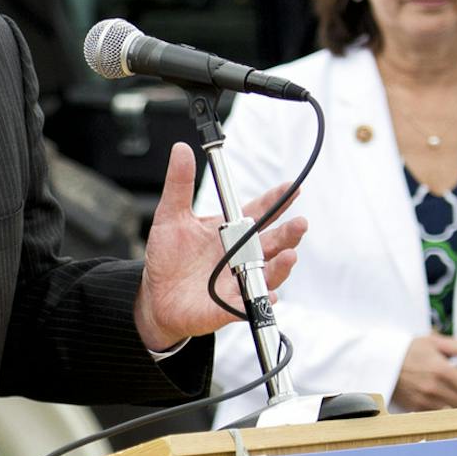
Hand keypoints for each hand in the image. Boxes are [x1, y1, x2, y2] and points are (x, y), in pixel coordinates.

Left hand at [133, 143, 305, 349]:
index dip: (276, 201)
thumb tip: (181, 149)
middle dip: (289, 234)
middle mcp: (239, 255)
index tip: (292, 188)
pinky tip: (270, 292)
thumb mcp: (170, 217)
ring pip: (267, 273)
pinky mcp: (226, 306)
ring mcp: (237, 281)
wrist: (155, 296)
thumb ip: (179, 184)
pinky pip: (247, 303)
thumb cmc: (168, 257)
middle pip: (271, 243)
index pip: (259, 213)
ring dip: (281, 265)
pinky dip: (260, 297)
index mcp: (229, 231)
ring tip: (290, 255)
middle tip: (300, 223)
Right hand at [393, 334, 456, 410]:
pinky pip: (440, 415)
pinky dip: (450, 413)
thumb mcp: (431, 341)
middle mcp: (434, 388)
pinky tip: (454, 407)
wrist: (379, 362)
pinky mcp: (416, 408)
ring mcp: (425, 400)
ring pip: (455, 411)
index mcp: (441, 370)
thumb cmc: (407, 349)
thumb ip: (455, 346)